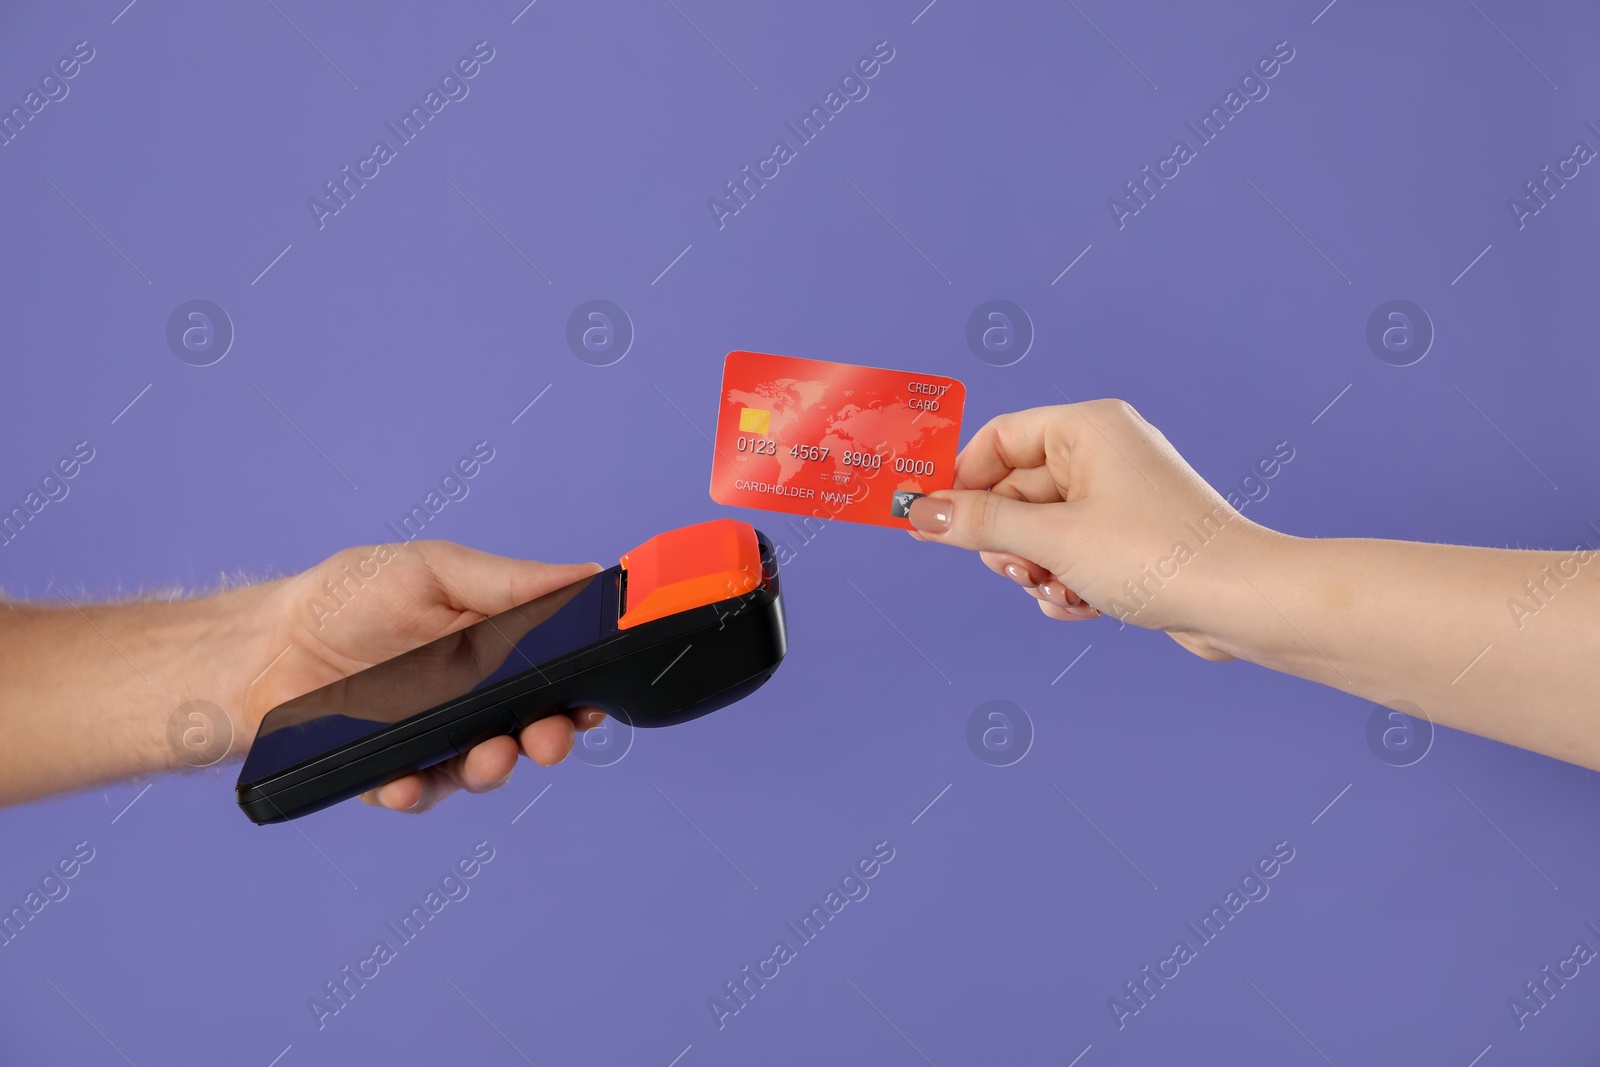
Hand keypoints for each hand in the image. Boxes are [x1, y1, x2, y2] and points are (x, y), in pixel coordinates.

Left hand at [247, 540, 606, 812]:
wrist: (264, 646)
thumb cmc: (349, 598)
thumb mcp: (434, 571)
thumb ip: (510, 581)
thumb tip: (587, 574)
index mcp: (495, 649)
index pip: (555, 679)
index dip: (580, 694)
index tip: (591, 701)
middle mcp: (474, 700)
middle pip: (530, 730)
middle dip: (548, 739)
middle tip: (548, 738)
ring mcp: (436, 741)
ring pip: (482, 768)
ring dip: (493, 768)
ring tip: (489, 756)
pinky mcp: (393, 773)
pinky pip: (417, 793)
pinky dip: (416, 791)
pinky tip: (407, 780)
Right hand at [906, 401, 1277, 660]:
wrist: (1241, 602)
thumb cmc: (1159, 554)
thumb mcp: (1052, 540)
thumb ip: (981, 524)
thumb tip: (922, 514)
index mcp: (1087, 429)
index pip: (998, 438)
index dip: (962, 480)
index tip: (932, 520)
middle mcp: (1104, 454)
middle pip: (1014, 491)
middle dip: (1008, 541)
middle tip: (1018, 567)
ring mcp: (1119, 498)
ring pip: (1039, 531)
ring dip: (1036, 569)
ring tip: (1059, 588)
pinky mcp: (1130, 539)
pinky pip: (1071, 554)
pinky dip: (1066, 582)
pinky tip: (1083, 604)